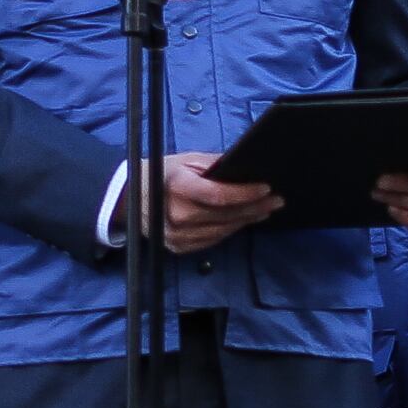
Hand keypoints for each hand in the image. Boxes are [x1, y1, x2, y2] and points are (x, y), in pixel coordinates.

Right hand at [152, 152, 279, 255]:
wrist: (131, 198)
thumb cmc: (162, 174)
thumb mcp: (186, 160)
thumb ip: (215, 164)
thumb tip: (244, 166)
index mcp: (179, 188)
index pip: (220, 195)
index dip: (246, 193)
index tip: (266, 188)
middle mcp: (178, 215)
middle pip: (226, 215)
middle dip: (256, 207)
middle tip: (276, 200)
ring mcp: (178, 234)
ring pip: (223, 230)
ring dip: (247, 220)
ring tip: (265, 210)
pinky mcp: (180, 246)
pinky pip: (213, 239)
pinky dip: (230, 230)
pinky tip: (243, 221)